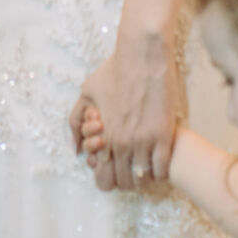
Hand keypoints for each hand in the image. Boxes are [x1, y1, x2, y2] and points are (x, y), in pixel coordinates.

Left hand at [69, 30, 179, 193]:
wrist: (142, 56)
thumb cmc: (114, 71)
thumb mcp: (87, 93)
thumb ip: (77, 121)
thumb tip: (75, 147)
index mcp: (102, 136)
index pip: (103, 177)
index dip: (109, 178)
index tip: (115, 169)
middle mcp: (120, 143)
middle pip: (123, 181)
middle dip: (127, 180)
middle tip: (132, 171)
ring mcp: (142, 141)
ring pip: (143, 177)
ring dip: (144, 176)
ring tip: (146, 166)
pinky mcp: (163, 136)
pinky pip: (162, 169)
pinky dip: (160, 171)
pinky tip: (159, 161)